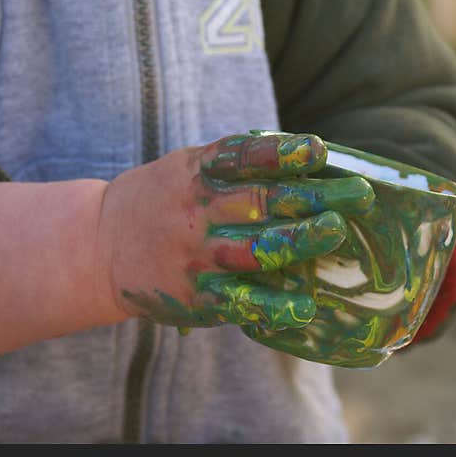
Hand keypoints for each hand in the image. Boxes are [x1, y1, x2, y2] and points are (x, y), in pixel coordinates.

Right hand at [96, 131, 373, 330]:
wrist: (96, 248)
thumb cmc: (158, 201)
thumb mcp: (185, 167)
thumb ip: (234, 162)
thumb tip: (302, 152)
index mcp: (196, 174)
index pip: (243, 158)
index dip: (282, 153)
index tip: (319, 150)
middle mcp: (197, 212)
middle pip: (262, 202)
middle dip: (314, 197)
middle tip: (358, 194)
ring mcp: (198, 256)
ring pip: (255, 249)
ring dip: (299, 241)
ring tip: (336, 231)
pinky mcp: (197, 297)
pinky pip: (239, 301)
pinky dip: (273, 306)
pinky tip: (305, 306)